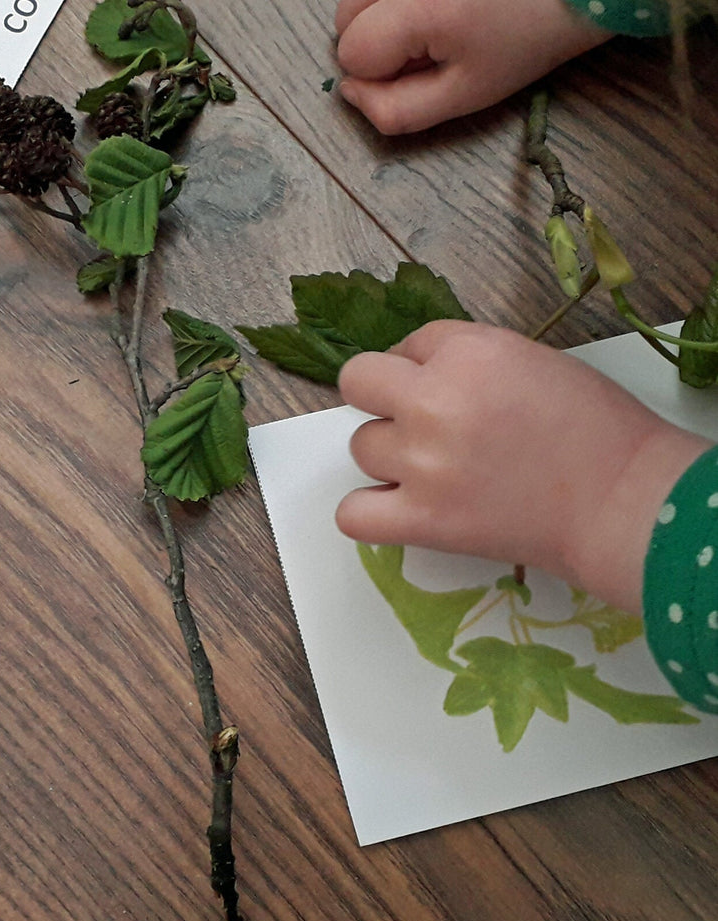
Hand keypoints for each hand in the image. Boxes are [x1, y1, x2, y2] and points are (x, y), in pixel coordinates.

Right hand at [334, 0, 611, 133]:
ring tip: (432, 18)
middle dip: (374, 38)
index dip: (381, 73)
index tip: (426, 68)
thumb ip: (398, 110)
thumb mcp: (467, 95)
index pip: (351, 53)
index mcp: (418, 11)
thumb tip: (350, 93)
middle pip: (344, 17)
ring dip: (379, 14)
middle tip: (429, 43)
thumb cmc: (526, 40)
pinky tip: (433, 3)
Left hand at [336, 321, 711, 611]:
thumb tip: (419, 373)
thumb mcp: (534, 361)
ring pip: (361, 446)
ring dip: (390, 456)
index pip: (409, 343)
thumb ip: (469, 360)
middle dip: (384, 397)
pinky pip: (351, 514)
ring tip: (439, 470)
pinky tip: (399, 508)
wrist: (626, 502)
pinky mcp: (421, 519)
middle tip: (423, 422)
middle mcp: (434, 401)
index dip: (426, 365)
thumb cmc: (598, 429)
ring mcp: (422, 463)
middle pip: (359, 382)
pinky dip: (368, 512)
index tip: (456, 389)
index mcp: (468, 352)